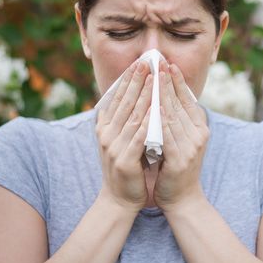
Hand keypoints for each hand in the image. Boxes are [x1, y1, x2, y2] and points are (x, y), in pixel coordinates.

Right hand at [95, 60, 152, 212]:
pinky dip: (149, 122)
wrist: (119, 200)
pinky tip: (157, 109)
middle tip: (147, 62)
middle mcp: (106, 134)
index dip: (128, 79)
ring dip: (144, 96)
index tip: (139, 62)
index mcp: (105, 127)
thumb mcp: (121, 140)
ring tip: (154, 78)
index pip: (117, 98)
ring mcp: (113, 147)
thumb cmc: (126, 168)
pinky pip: (139, 137)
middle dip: (136, 81)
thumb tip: (134, 96)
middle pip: (124, 102)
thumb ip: (125, 121)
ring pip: (133, 116)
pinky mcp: (124, 160)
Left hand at [153, 61, 209, 211]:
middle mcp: (198, 135)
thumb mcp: (178, 140)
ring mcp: (191, 147)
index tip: (169, 64)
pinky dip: (161, 120)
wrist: (182, 199)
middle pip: (181, 103)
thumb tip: (163, 98)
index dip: (178, 82)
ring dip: (163, 95)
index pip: (188, 100)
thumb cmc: (175, 168)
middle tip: (160, 62)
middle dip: (169, 82)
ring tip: (155, 77)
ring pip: (174, 115)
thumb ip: (174, 121)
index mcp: (198, 128)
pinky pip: (168, 136)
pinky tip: (154, 107)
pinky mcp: (182, 159)